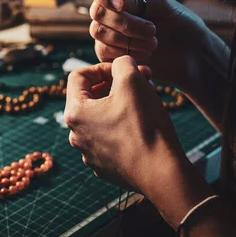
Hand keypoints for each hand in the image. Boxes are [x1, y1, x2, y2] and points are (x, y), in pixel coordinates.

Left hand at [64, 56, 186, 194]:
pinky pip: (109, 138)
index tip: (125, 70)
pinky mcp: (104, 166)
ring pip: (102, 117)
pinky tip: (143, 124)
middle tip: (142, 80)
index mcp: (74, 113)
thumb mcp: (132, 81)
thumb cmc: (144, 125)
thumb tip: (120, 64)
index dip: (103, 67)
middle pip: (91, 97)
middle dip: (116, 85)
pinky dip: (123, 126)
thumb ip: (121, 63)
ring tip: (146, 99)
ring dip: (121, 104)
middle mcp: (75, 135)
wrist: (161, 172)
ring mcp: (89, 153)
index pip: (78, 77)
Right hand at [82, 0, 211, 88]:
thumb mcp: (166, 5)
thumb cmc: (180, 24)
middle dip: (125, 22)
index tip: (123, 5)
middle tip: (152, 30)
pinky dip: (126, 52)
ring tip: (153, 43)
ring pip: (98, 31)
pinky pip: (103, 51)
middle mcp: (110, 11)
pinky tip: (146, 55)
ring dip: (128, 39)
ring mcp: (107, 33)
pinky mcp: (109, 54)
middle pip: (97, 11)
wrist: (192, 55)